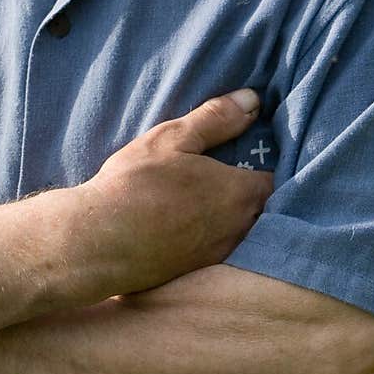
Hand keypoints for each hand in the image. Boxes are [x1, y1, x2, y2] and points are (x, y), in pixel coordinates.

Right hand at [78, 88, 272, 295]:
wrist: (98, 242)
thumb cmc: (136, 184)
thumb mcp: (172, 139)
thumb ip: (216, 119)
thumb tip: (253, 99)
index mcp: (240, 193)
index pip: (274, 178)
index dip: (264, 163)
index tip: (250, 153)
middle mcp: (240, 228)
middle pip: (262, 207)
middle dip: (252, 190)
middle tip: (228, 172)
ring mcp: (220, 255)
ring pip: (242, 230)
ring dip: (232, 215)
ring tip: (206, 197)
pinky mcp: (198, 273)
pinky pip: (219, 248)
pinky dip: (212, 235)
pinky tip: (188, 223)